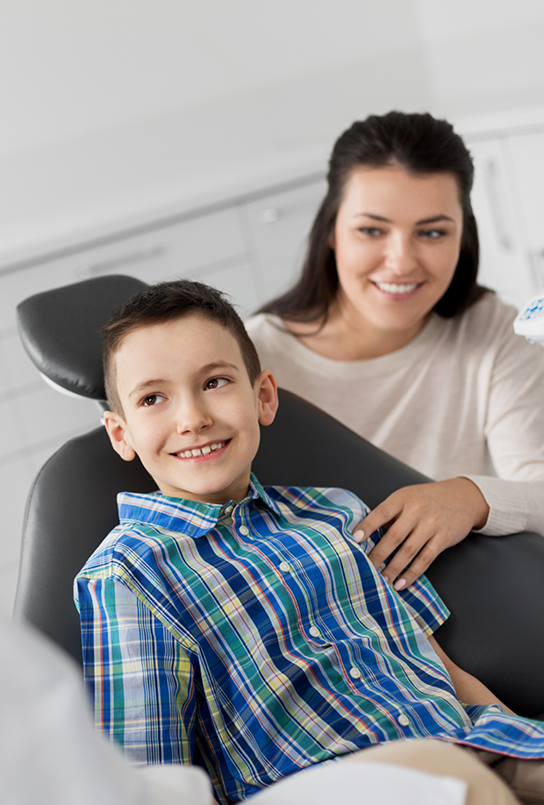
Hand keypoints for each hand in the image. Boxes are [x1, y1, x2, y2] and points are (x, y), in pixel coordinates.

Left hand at [353, 478, 489, 589]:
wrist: (462, 498)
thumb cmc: (427, 499)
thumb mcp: (407, 498)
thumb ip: (390, 514)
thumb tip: (367, 536)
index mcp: (402, 498)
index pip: (381, 513)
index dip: (367, 526)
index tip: (354, 539)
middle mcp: (416, 511)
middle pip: (394, 536)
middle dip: (378, 555)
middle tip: (364, 569)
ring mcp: (431, 525)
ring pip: (408, 551)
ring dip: (393, 569)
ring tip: (381, 581)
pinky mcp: (443, 539)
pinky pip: (425, 559)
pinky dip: (411, 573)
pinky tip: (401, 583)